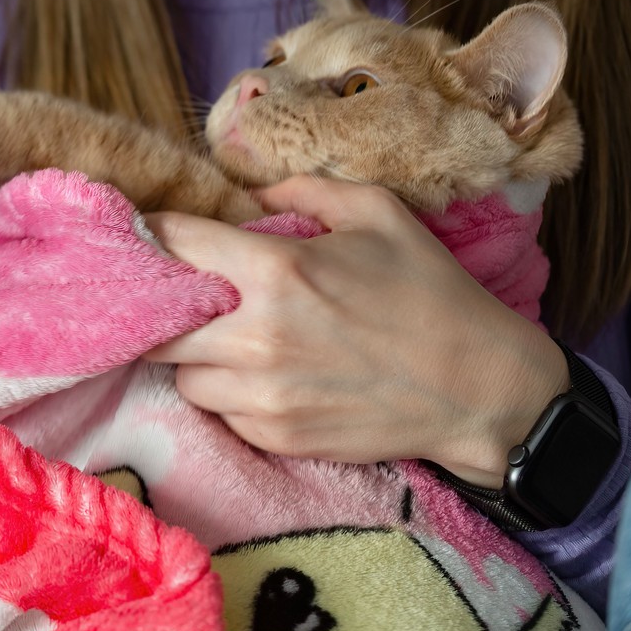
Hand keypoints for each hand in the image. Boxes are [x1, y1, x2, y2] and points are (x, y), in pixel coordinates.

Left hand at [142, 176, 569, 486]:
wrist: (479, 390)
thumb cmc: (431, 293)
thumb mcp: (377, 213)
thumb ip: (302, 192)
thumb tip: (251, 196)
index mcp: (277, 272)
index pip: (174, 244)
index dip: (153, 232)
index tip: (150, 230)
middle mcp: (257, 338)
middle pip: (159, 324)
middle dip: (163, 305)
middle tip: (181, 292)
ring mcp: (263, 397)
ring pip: (181, 375)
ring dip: (195, 354)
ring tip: (227, 337)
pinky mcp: (276, 438)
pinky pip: (219, 412)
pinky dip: (228, 393)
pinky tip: (261, 374)